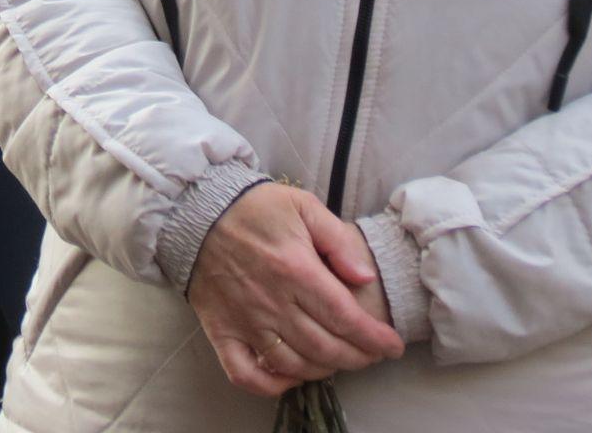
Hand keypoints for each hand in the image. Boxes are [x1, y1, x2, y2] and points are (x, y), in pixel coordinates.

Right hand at [186, 183, 403, 396]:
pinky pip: (246, 374)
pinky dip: (271, 386)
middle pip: (325, 348)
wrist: (198, 210)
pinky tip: (291, 378)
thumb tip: (365, 278)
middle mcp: (272, 302)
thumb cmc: (254, 207)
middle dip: (357, 358)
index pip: (345, 317)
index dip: (374, 338)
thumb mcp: (304, 206)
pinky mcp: (222, 332)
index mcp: (296, 270)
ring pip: (293, 365)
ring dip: (324, 370)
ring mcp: (245, 321)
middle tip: (372, 355)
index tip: (393, 346)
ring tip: (339, 361)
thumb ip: (338, 241)